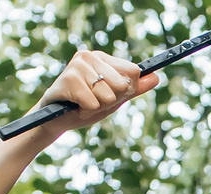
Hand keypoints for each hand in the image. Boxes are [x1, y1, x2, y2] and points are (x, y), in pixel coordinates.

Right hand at [35, 48, 162, 139]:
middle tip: (93, 101)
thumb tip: (156, 77)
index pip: (133, 72)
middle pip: (122, 85)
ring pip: (108, 96)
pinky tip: (74, 106)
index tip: (109, 94)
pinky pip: (93, 103)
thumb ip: (134, 89)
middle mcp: (89, 56)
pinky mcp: (68, 79)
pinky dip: (86, 111)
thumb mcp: (113, 99)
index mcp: (102, 58)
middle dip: (111, 101)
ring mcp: (77, 66)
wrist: (54, 119)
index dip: (125, 91)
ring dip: (96, 107)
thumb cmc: (84, 106)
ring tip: (82, 104)